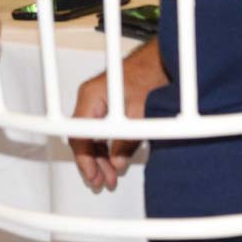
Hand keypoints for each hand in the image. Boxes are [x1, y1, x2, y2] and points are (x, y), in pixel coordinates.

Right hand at [69, 71, 146, 190]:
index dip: (85, 159)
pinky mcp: (108, 104)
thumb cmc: (149, 75)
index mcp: (91, 97)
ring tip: (109, 175)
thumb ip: (126, 141)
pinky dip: (107, 146)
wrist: (162, 60)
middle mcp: (90, 98)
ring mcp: (98, 101)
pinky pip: (100, 129)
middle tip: (102, 181)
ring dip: (100, 156)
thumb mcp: (139, 113)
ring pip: (92, 135)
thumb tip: (118, 162)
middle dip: (93, 162)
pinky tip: (115, 159)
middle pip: (84, 137)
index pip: (79, 135)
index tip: (92, 174)